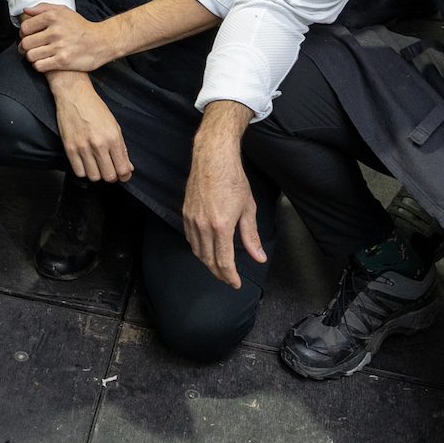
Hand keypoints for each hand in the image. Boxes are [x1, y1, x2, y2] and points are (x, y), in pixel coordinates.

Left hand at [21, 4, 116, 73]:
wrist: (101, 42)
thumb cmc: (81, 27)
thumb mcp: (64, 11)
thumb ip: (43, 8)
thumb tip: (25, 11)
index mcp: (53, 17)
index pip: (25, 28)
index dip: (23, 34)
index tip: (27, 37)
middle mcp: (55, 31)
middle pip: (25, 43)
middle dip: (24, 48)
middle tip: (29, 49)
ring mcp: (59, 47)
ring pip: (31, 56)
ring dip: (31, 57)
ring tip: (37, 55)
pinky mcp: (62, 61)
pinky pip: (39, 66)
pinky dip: (39, 65)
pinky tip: (44, 62)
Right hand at [51, 75, 132, 181]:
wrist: (74, 95)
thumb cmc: (95, 108)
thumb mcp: (114, 125)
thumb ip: (122, 148)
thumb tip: (127, 167)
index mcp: (113, 138)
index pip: (122, 169)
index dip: (124, 175)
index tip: (123, 174)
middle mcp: (99, 145)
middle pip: (109, 176)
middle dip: (112, 175)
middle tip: (110, 169)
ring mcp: (83, 148)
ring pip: (94, 177)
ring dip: (97, 174)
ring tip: (97, 165)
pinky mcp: (70, 149)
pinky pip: (79, 172)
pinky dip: (83, 171)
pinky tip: (85, 162)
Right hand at [184, 125, 265, 288]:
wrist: (213, 158)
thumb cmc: (233, 180)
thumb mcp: (248, 208)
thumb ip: (251, 236)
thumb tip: (259, 257)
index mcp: (221, 226)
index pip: (224, 261)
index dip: (230, 276)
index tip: (236, 284)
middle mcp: (203, 226)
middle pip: (208, 260)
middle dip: (219, 273)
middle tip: (229, 279)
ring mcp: (192, 220)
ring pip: (197, 251)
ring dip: (207, 263)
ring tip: (219, 267)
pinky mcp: (185, 213)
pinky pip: (190, 238)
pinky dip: (198, 249)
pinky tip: (206, 249)